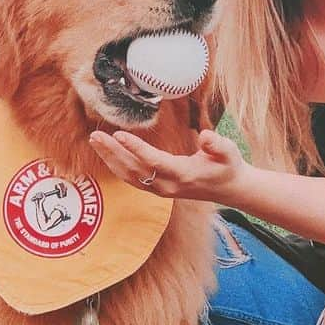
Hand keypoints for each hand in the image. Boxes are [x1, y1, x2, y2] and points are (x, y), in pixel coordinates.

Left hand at [89, 128, 246, 203]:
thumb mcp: (229, 152)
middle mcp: (168, 186)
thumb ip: (217, 144)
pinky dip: (116, 167)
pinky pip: (132, 179)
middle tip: (96, 136)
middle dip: (113, 153)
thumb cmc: (227, 166)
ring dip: (110, 159)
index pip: (153, 161)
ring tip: (95, 141)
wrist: (229, 189)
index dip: (135, 148)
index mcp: (184, 174)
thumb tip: (205, 136)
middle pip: (134, 169)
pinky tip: (107, 155)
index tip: (119, 135)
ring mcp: (161, 190)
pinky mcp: (157, 189)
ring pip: (129, 176)